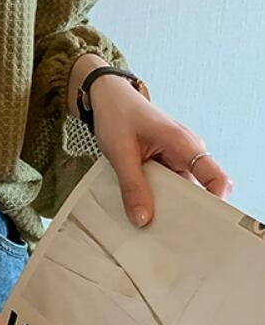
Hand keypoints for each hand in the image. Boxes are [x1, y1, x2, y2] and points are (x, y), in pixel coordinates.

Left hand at [88, 73, 233, 226]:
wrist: (108, 97)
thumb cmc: (117, 114)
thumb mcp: (120, 152)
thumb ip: (132, 186)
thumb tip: (142, 218)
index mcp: (182, 143)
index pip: (215, 176)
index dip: (216, 200)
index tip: (204, 222)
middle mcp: (186, 149)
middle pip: (198, 188)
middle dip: (184, 208)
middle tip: (167, 227)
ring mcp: (177, 155)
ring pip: (180, 187)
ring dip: (167, 200)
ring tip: (150, 216)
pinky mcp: (166, 159)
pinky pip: (168, 182)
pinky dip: (157, 192)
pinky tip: (143, 202)